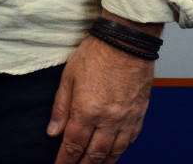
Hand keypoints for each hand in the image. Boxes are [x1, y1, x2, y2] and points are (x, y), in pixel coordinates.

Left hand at [46, 22, 156, 162]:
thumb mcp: (68, 77)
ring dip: (103, 162)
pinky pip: (130, 140)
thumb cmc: (96, 53)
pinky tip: (115, 152)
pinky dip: (121, 150)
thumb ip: (61, 107)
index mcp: (87, 111)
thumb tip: (53, 131)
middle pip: (94, 154)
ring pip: (114, 151)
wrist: (127, 40)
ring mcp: (126, 118)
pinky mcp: (139, 113)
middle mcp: (108, 120)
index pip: (74, 145)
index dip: (65, 160)